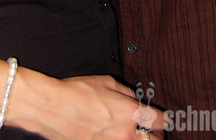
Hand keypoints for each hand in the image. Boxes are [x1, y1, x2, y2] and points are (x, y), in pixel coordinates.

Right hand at [13, 71, 167, 139]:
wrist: (52, 108)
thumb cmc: (77, 91)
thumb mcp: (106, 82)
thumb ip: (125, 92)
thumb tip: (133, 99)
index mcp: (130, 113)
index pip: (159, 120)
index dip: (164, 118)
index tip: (163, 118)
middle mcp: (125, 134)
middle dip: (155, 136)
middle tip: (152, 131)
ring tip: (134, 135)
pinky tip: (113, 136)